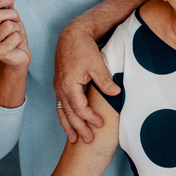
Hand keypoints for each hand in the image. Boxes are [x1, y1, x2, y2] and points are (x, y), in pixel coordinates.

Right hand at [0, 0, 30, 69]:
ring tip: (17, 33)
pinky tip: (17, 43)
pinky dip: (21, 37)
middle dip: (12, 14)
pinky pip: (15, 37)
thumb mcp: (11, 19)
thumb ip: (7, 8)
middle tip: (17, 19)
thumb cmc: (13, 36)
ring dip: (18, 27)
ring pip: (8, 26)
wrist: (18, 57)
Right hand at [53, 22, 119, 143]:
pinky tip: (68, 122)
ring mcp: (58, 87)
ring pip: (62, 111)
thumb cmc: (84, 48)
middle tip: (88, 140)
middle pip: (69, 114)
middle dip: (79, 128)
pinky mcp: (59, 84)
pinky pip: (60, 105)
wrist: (71, 35)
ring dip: (68, 126)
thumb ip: (105, 80)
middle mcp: (60, 88)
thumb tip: (116, 93)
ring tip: (73, 139)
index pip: (80, 108)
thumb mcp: (97, 64)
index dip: (90, 118)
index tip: (101, 124)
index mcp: (69, 84)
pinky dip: (64, 116)